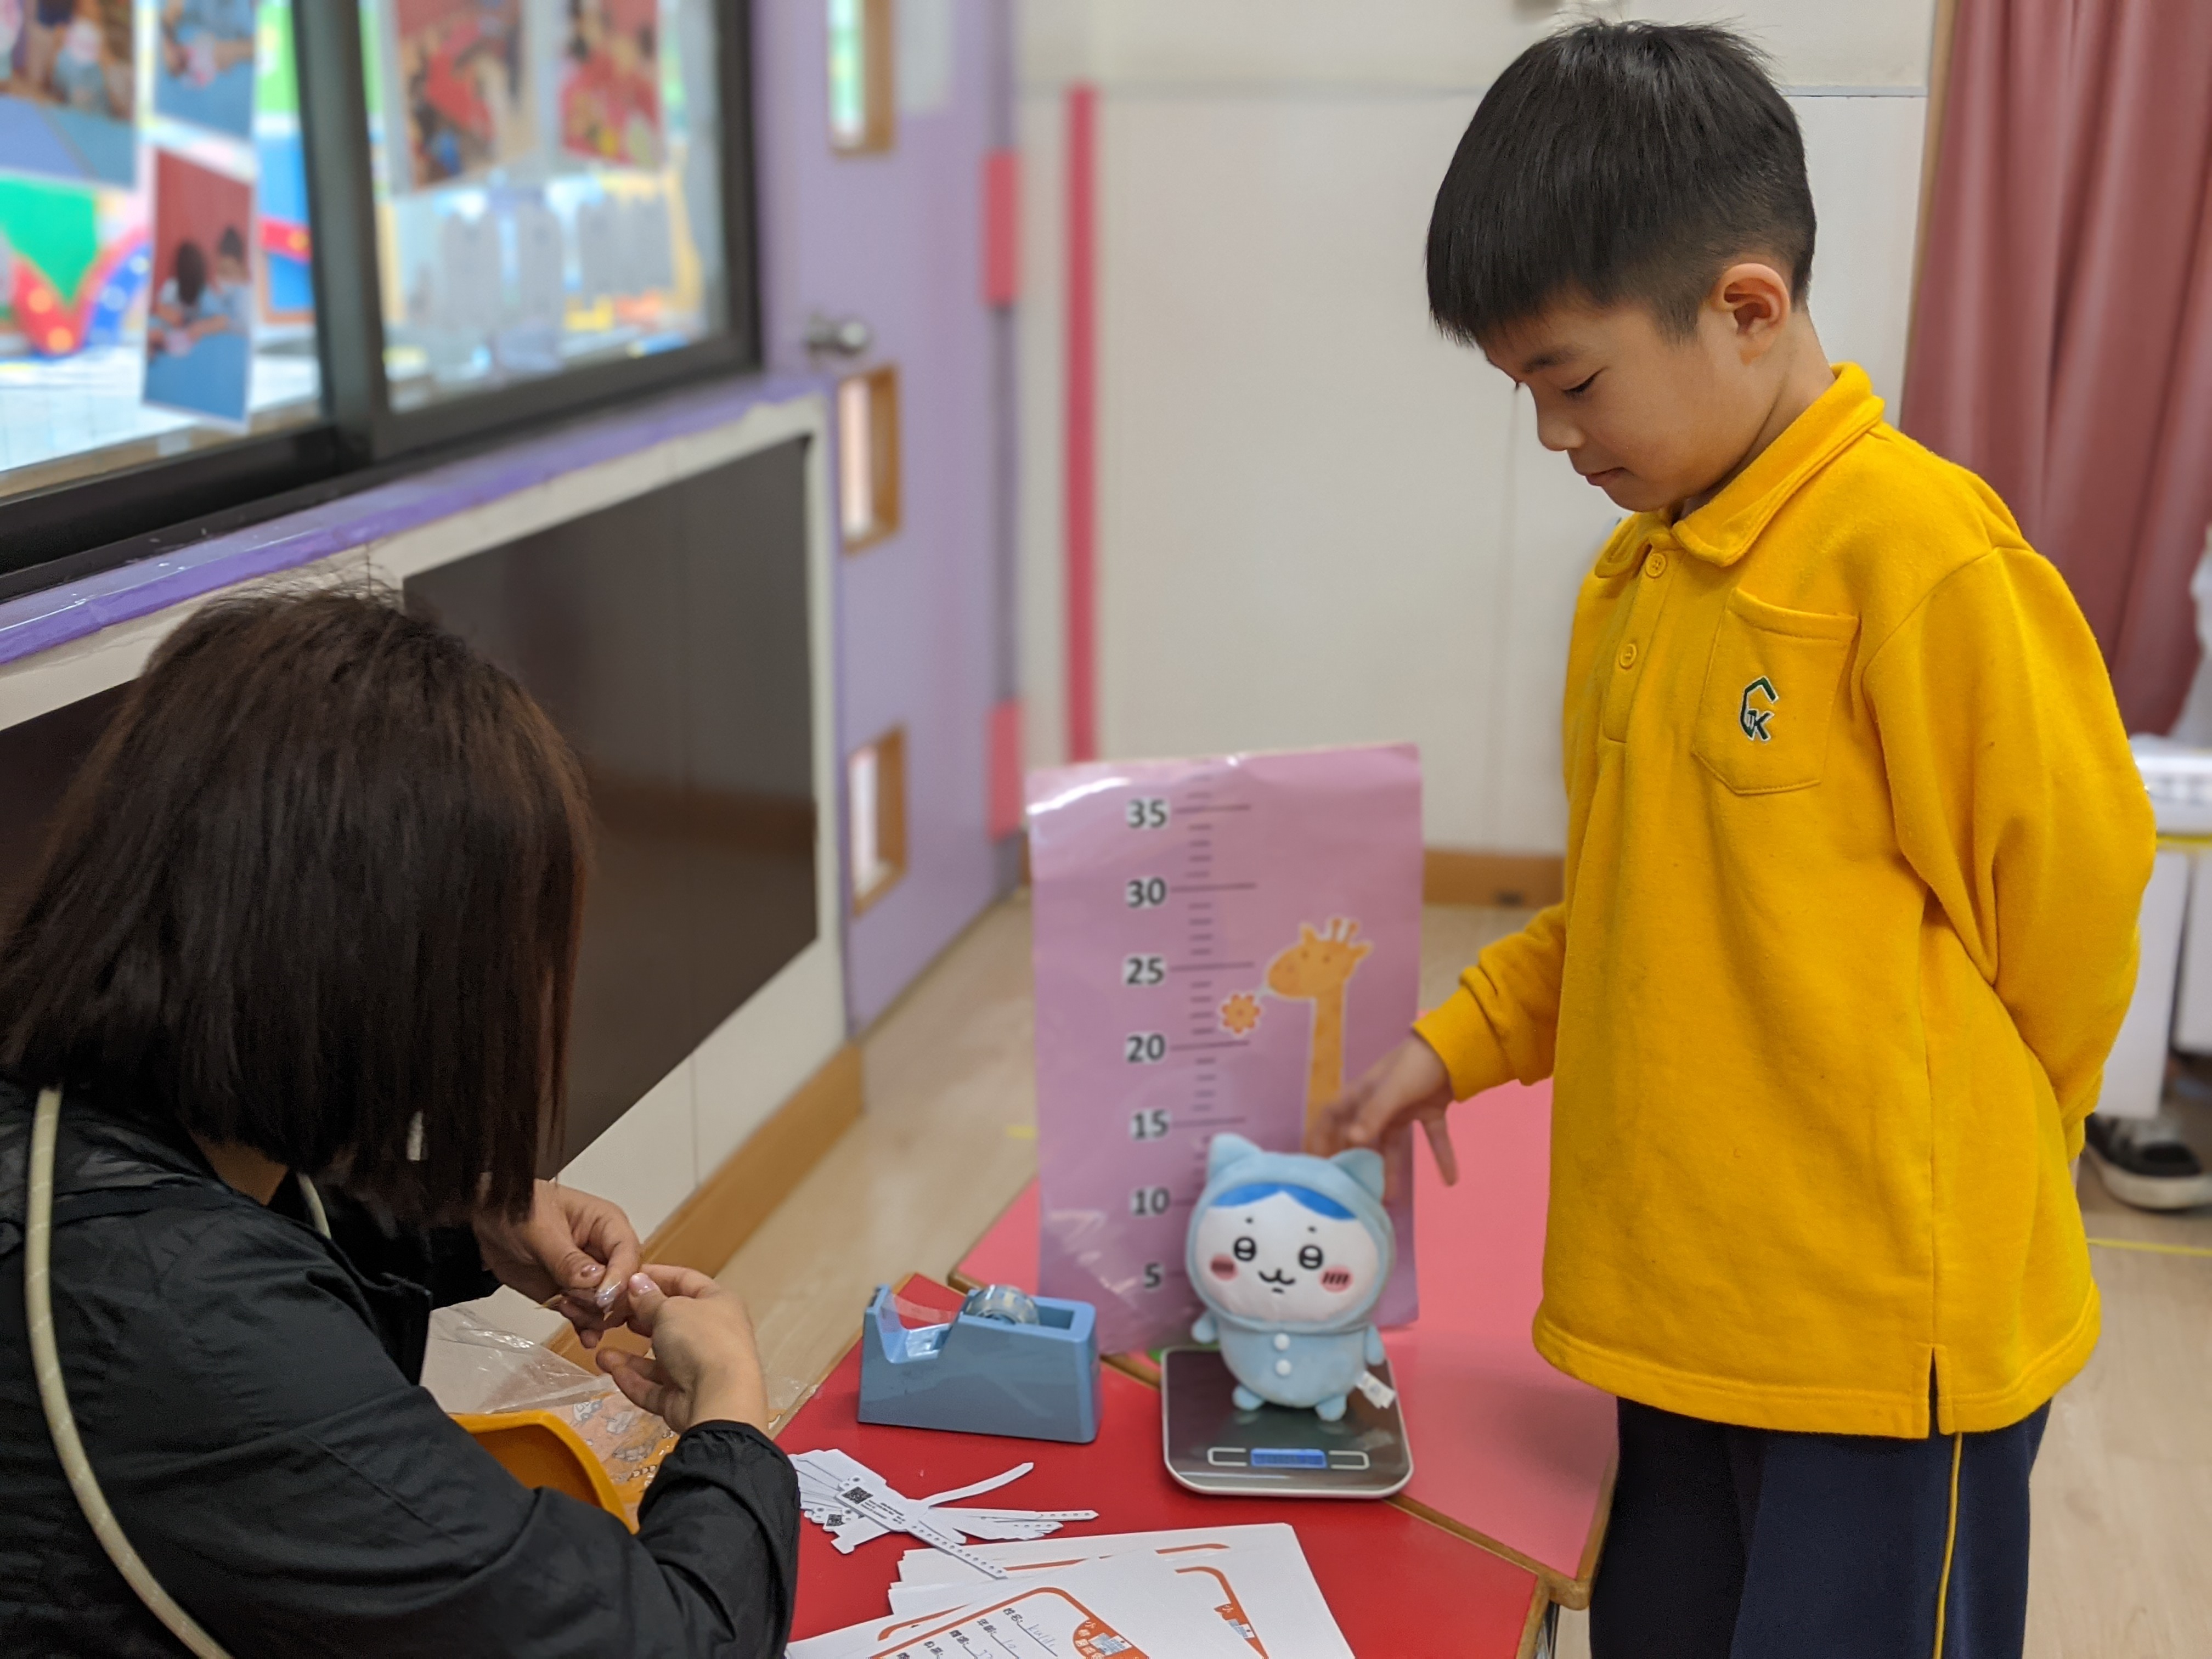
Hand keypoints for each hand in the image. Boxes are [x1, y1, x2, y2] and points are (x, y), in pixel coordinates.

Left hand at [474, 1180, 643, 1346]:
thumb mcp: (540, 1231)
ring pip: (609, 1305)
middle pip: (624, 1284)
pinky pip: (589, 1316)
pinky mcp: (573, 1294)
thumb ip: (567, 1259)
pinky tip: (586, 1338)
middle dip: (605, 1302)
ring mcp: (589, 1276)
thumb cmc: (517, 1212)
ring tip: (566, 1309)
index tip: (602, 1298)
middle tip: (576, 1305)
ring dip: (593, 1316)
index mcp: (607, 1224)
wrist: (486, 1224)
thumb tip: (596, 1281)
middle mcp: (604, 1252)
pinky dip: (588, 1327)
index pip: (628, 1253)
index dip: (620, 1278)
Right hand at [598, 1267, 769, 1433]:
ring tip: (598, 1344)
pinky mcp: (684, 1398)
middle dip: (639, 1317)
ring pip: (659, 1358)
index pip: (685, 1280)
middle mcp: (711, 1334)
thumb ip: (649, 1299)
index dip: (655, 1276)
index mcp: (717, 1303)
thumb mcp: (670, 1310)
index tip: (625, 1277)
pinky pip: (654, 1386)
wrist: (719, 1399)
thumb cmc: (699, 1340)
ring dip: (629, 1353)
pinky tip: (609, 1368)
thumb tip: (637, 1282)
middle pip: (671, 1321)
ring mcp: (698, 1369)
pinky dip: (633, 1378)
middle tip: (609, 1313)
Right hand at [1304, 1035, 1460, 1186]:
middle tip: (1351, 1192)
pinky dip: (1442, 1156)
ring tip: (1390, 1199)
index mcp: (1362, 1094)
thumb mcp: (1393, 1089)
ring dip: (1391, 1169)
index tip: (1315, 1166)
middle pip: (1360, 1137)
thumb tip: (1351, 1141)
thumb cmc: (1416, 1063)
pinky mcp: (1428, 1110)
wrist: (1455, 1047)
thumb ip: (1374, 1115)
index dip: (1320, 1139)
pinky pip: (1432, 1138)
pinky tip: (1450, 1179)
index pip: (1332, 1117)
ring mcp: (1403, 1108)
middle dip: (1355, 1163)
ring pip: (1392, 1144)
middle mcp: (1378, 1103)